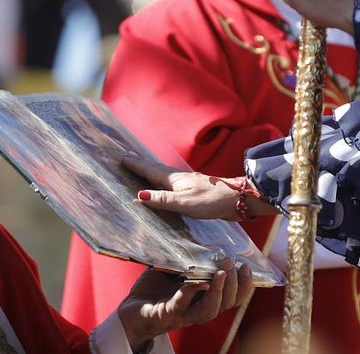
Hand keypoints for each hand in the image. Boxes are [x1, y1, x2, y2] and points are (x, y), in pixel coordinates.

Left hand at [117, 260, 253, 349]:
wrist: (131, 310)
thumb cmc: (155, 289)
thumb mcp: (174, 269)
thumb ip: (188, 256)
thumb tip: (199, 230)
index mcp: (204, 298)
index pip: (233, 297)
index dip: (244, 285)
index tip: (247, 266)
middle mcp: (197, 309)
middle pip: (226, 304)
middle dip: (232, 284)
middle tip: (230, 262)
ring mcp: (182, 314)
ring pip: (208, 311)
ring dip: (217, 292)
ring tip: (220, 273)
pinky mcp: (165, 314)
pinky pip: (180, 305)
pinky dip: (188, 294)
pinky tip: (193, 282)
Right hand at [124, 156, 274, 221]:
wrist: (237, 199)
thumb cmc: (211, 201)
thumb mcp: (184, 202)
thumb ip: (162, 200)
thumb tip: (138, 195)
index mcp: (174, 179)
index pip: (149, 170)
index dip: (135, 165)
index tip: (121, 158)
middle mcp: (179, 178)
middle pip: (155, 169)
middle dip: (141, 164)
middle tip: (128, 158)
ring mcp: (187, 183)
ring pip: (164, 175)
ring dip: (151, 171)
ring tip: (142, 169)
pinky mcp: (194, 190)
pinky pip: (171, 183)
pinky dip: (162, 181)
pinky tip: (166, 186)